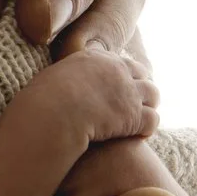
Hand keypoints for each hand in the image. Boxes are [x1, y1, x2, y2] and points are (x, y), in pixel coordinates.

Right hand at [13, 49, 159, 143]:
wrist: (52, 115)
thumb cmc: (43, 102)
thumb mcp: (53, 80)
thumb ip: (64, 79)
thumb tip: (55, 87)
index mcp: (96, 59)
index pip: (121, 62)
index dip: (123, 76)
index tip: (119, 89)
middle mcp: (117, 70)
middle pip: (142, 73)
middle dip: (140, 88)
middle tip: (133, 105)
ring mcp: (128, 91)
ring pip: (153, 94)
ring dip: (148, 107)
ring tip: (139, 121)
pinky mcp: (134, 115)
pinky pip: (153, 120)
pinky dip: (147, 129)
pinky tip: (138, 136)